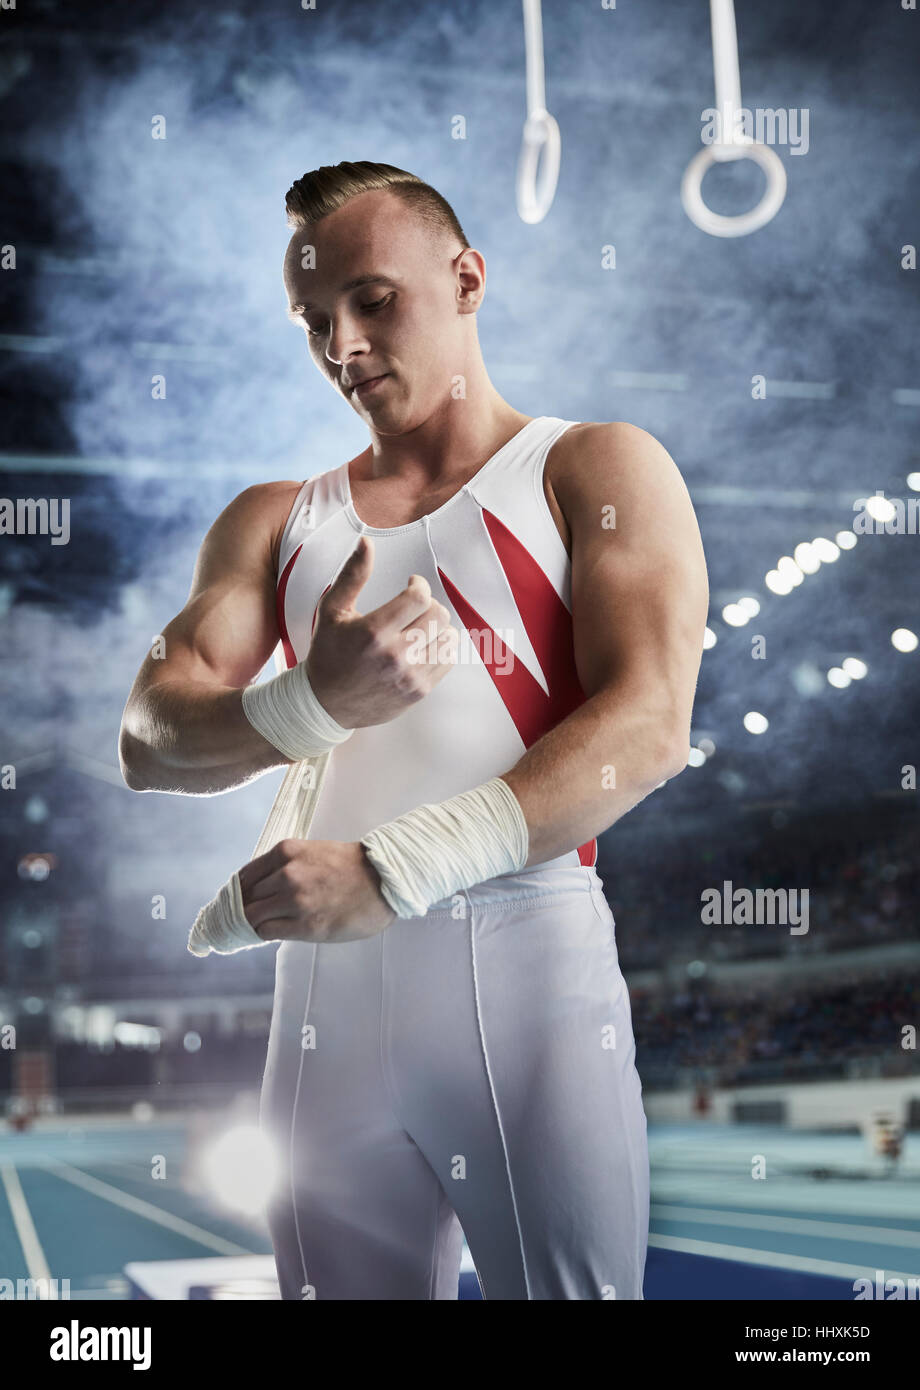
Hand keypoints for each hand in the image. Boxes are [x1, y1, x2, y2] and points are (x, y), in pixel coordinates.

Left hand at [238, 838, 396, 943]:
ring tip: (262, 927)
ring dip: (255, 923)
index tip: (237, 903)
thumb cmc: (350, 868)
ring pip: (253, 916)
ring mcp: (295, 901)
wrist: (384, 882)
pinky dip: (265, 933)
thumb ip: (284, 867)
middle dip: (246, 909)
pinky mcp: (305, 925)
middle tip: (249, 918)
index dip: (238, 893)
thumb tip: (257, 890)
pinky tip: (274, 932)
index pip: (244, 877)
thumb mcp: (311, 853)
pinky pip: (267, 932)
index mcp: (286, 852)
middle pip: (247, 898)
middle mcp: (287, 874)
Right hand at [305, 534, 458, 728]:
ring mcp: (409, 676)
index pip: (420, 597)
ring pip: (448, 637)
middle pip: (439, 615)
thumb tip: (366, 543)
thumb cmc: (328, 654)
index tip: (411, 585)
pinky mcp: (419, 691)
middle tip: (415, 606)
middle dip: (429, 603)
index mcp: (373, 632)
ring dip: (438, 626)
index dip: (419, 585)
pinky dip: (440, 648)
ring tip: (420, 626)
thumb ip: (353, 575)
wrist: (324, 704)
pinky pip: (447, 660)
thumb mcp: (333, 611)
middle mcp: (395, 655)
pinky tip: (424, 645)